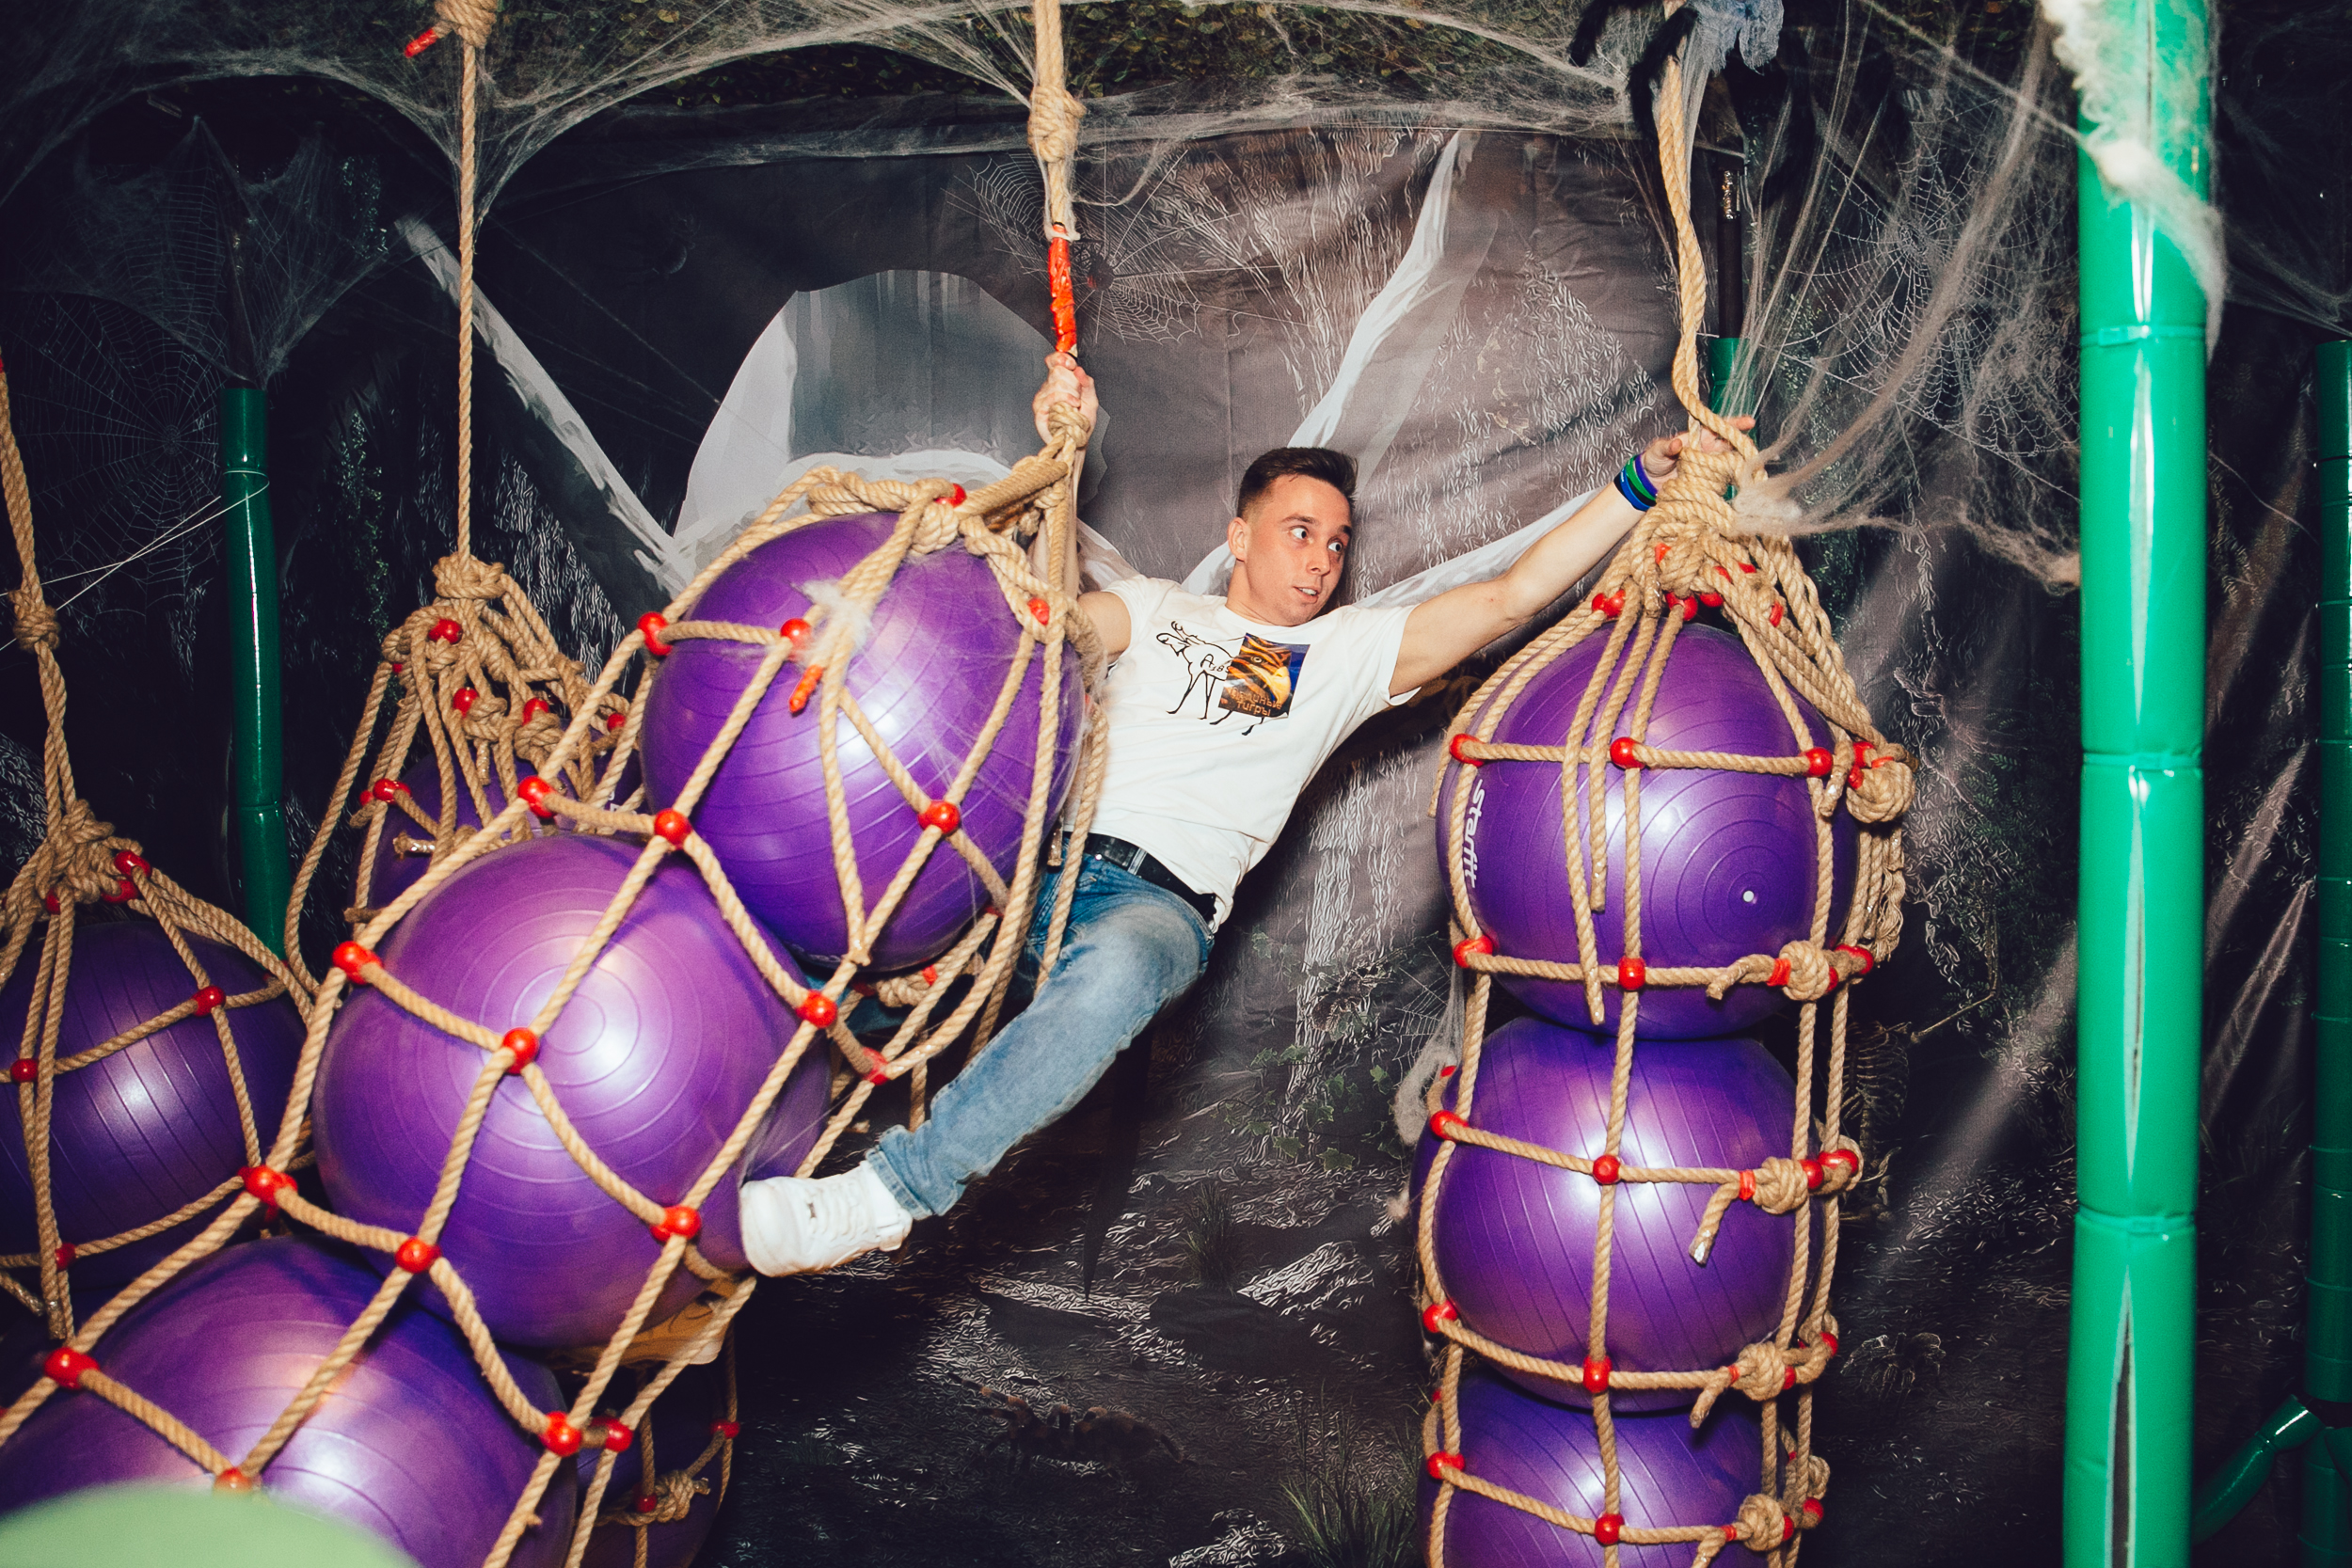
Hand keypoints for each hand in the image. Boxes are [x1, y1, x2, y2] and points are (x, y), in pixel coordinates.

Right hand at [1032, 351, 1097, 441]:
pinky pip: (1053, 396)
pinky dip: (1066, 398)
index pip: (1053, 360)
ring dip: (1072, 394)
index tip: (1071, 365)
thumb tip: (1079, 370)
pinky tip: (1073, 405)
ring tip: (1074, 406)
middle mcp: (1048, 387)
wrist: (1076, 441)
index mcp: (1059, 381)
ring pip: (1057, 383)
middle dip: (1073, 383)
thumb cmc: (1081, 423)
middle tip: (1077, 396)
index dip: (1061, 358)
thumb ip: (1088, 383)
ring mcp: (1042, 397)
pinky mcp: (1040, 409)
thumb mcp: (1091, 400)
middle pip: (1058, 370)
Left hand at [1639, 415, 1754, 482]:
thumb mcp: (1657, 451)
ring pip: (1729, 461)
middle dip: (1741, 444)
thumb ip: (1666, 446)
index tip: (1749, 422)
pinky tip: (1739, 479)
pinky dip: (1730, 478)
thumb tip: (1676, 443)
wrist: (1649, 481)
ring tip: (1747, 464)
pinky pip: (1721, 478)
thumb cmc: (1654, 460)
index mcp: (1697, 437)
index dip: (1734, 423)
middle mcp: (1706, 450)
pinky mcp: (1707, 480)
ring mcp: (1708, 465)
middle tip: (1750, 446)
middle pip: (1729, 444)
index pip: (1718, 426)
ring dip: (1739, 462)